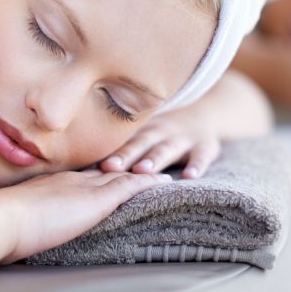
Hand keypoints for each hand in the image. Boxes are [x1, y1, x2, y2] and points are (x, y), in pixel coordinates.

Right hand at [0, 169, 171, 264]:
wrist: (0, 219)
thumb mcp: (14, 218)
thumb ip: (23, 220)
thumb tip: (18, 230)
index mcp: (51, 183)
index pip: (83, 177)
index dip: (99, 175)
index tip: (110, 174)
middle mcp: (72, 179)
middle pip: (106, 172)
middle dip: (125, 169)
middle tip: (143, 166)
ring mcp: (85, 187)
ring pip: (122, 175)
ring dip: (143, 173)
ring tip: (161, 172)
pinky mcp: (97, 199)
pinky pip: (130, 186)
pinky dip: (148, 182)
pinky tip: (164, 182)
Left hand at [98, 108, 220, 179]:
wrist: (206, 114)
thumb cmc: (163, 133)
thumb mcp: (144, 132)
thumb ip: (122, 146)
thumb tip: (84, 166)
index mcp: (142, 130)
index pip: (123, 142)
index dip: (109, 151)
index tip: (92, 163)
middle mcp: (160, 131)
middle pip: (140, 144)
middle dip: (125, 155)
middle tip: (109, 166)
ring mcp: (183, 138)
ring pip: (167, 149)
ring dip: (155, 159)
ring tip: (143, 170)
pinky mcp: (206, 146)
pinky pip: (202, 156)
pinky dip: (197, 165)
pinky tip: (190, 176)